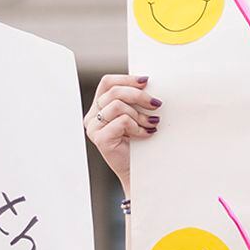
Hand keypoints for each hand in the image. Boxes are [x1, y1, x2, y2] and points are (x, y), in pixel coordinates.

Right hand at [86, 74, 156, 192]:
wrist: (140, 171)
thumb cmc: (140, 143)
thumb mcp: (136, 115)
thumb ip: (134, 100)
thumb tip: (146, 81)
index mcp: (98, 107)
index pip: (107, 83)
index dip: (126, 79)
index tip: (146, 81)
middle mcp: (92, 116)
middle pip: (114, 92)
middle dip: (139, 96)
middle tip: (157, 104)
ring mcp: (93, 128)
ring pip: (118, 106)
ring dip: (140, 114)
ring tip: (151, 124)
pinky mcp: (100, 139)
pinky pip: (122, 121)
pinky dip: (137, 126)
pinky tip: (145, 134)